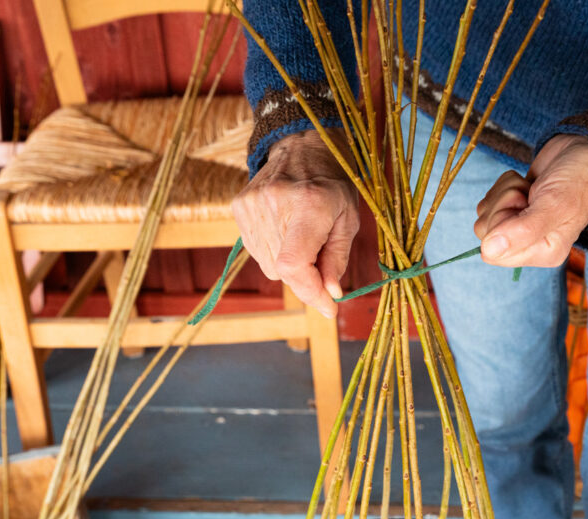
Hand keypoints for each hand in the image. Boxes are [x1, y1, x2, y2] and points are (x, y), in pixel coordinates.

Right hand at [231, 130, 358, 318]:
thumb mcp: (348, 219)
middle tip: (322, 262)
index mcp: (309, 205)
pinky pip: (257, 251)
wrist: (300, 144)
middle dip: (306, 278)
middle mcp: (274, 205)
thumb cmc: (333, 182)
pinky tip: (286, 230)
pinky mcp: (238, 207)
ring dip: (289, 264)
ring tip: (303, 238)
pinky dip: (275, 251)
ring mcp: (251, 206)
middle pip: (283, 271)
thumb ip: (338, 258)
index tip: (328, 307)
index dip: (310, 293)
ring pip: (268, 265)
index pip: (294, 265)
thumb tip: (330, 294)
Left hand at [474, 134, 587, 267]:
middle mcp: (529, 244)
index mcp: (543, 252)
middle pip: (485, 232)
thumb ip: (522, 232)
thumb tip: (488, 250)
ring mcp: (518, 226)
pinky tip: (526, 184)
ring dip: (504, 193)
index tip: (525, 207)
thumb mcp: (554, 206)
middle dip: (503, 205)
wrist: (586, 152)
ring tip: (532, 189)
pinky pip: (488, 201)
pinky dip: (503, 185)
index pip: (495, 253)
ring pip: (485, 214)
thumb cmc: (577, 180)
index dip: (501, 225)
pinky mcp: (511, 207)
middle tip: (531, 195)